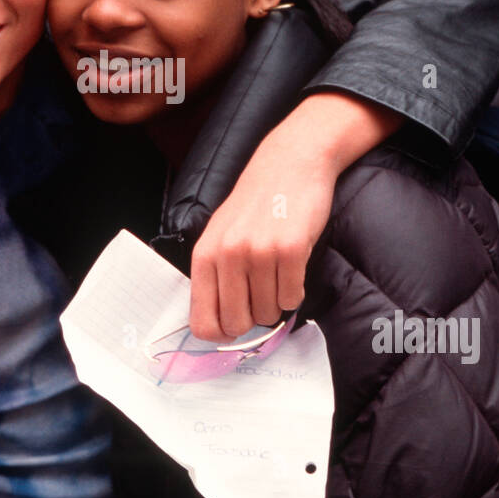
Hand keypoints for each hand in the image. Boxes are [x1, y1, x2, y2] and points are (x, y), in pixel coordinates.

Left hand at [189, 92, 402, 341]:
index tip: (233, 328)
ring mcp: (259, 252)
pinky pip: (293, 298)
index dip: (221, 334)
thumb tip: (220, 329)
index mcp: (205, 255)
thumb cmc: (256, 203)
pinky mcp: (290, 249)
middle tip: (262, 292)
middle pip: (238, 324)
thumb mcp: (221, 235)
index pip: (203, 322)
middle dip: (253, 317)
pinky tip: (293, 266)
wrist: (290, 163)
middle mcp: (228, 254)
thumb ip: (216, 278)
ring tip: (277, 270)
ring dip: (276, 300)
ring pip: (268, 313)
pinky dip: (295, 291)